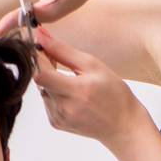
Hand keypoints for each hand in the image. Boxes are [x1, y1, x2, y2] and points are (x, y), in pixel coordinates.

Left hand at [28, 28, 149, 152]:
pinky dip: (54, 93)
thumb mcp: (93, 66)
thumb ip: (63, 51)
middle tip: (58, 59)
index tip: (42, 47)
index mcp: (77, 91)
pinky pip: (47, 101)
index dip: (38, 57)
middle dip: (44, 66)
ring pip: (42, 90)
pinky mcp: (56, 123)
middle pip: (40, 80)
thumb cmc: (114, 94)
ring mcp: (59, 118)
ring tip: (70, 80)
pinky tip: (71, 95)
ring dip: (50, 80)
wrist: (123, 125)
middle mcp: (65, 108)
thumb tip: (41, 35)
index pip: (42, 73)